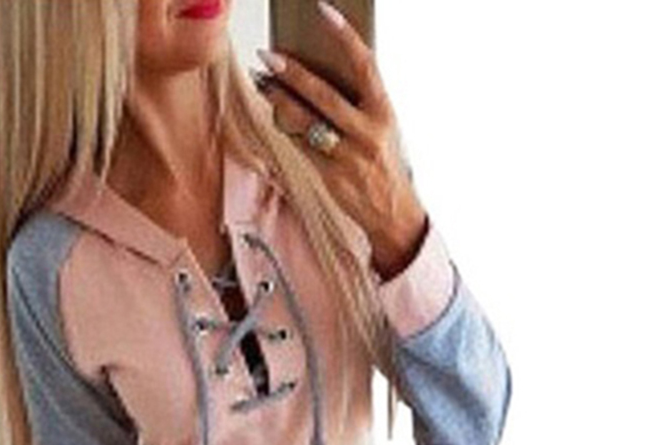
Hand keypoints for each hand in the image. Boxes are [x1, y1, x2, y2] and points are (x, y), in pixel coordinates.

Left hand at [252, 0, 428, 279]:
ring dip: (280, 100)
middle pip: (323, 95)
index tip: (323, 12)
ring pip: (306, 122)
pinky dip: (286, 128)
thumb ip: (358, 104)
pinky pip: (301, 146)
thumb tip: (321, 76)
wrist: (392, 213)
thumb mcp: (382, 128)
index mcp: (384, 112)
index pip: (364, 64)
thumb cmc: (383, 165)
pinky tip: (275, 114)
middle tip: (269, 57)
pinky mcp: (330, 176)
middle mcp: (366, 132)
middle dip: (293, 73)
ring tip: (263, 83)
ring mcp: (347, 156)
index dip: (344, 36)